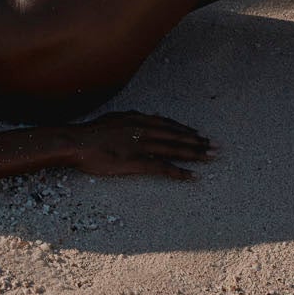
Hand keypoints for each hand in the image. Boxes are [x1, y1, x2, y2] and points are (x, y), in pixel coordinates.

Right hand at [67, 110, 216, 179]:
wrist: (78, 142)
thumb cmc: (92, 133)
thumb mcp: (114, 119)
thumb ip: (132, 119)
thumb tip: (144, 117)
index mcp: (138, 119)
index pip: (168, 124)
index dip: (185, 130)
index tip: (199, 134)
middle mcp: (144, 129)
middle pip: (176, 136)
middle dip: (198, 141)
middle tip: (216, 146)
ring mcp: (142, 145)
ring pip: (174, 150)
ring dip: (195, 154)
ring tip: (211, 158)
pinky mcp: (137, 162)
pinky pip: (163, 167)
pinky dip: (180, 172)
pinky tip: (193, 177)